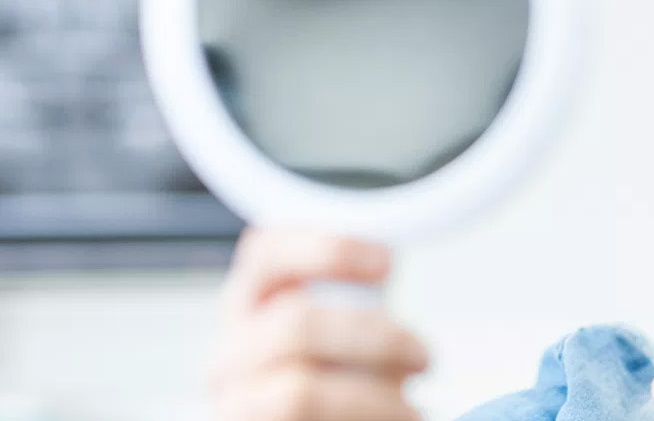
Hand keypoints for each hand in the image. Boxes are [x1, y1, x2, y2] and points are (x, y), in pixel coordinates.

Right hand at [209, 228, 427, 420]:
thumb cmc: (331, 380)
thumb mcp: (337, 332)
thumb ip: (351, 305)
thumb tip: (385, 287)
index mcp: (250, 302)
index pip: (266, 250)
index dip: (328, 249)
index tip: (387, 262)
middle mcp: (232, 348)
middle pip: (296, 324)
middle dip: (374, 338)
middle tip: (420, 354)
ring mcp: (236, 396)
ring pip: (301, 390)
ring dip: (372, 397)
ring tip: (410, 408)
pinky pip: (306, 419)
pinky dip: (364, 419)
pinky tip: (395, 419)